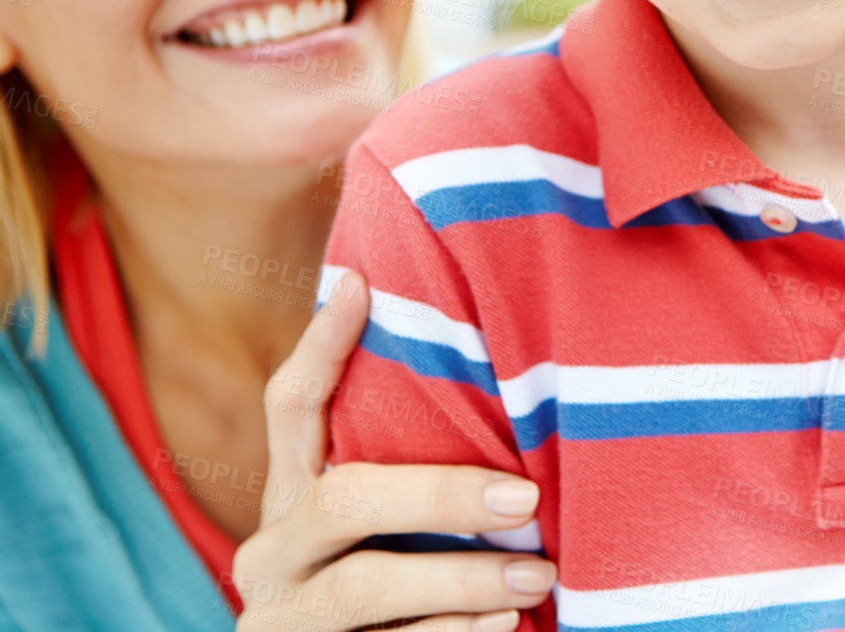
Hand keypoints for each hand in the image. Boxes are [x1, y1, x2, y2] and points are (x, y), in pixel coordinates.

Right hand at [234, 270, 555, 631]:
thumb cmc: (392, 595)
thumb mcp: (385, 532)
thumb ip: (408, 470)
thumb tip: (498, 375)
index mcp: (289, 500)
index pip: (290, 407)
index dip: (321, 345)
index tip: (364, 282)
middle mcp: (270, 553)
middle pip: (344, 499)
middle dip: (440, 497)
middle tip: (526, 499)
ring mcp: (282, 620)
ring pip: (365, 583)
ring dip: (463, 579)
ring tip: (538, 574)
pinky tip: (505, 625)